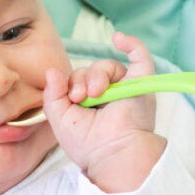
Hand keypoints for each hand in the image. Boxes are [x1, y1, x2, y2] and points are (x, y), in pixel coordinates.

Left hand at [43, 32, 165, 192]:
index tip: (69, 98)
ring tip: (95, 92)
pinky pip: (140, 58)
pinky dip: (132, 44)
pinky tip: (119, 38)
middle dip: (81, 80)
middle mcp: (108, 96)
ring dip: (97, 74)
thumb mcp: (60, 119)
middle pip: (90, 71)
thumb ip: (52, 95)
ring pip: (108, 67)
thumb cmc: (87, 145)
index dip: (69, 84)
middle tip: (79, 97)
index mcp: (89, 104)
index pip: (76, 81)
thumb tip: (52, 70)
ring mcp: (126, 90)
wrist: (111, 156)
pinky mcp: (141, 85)